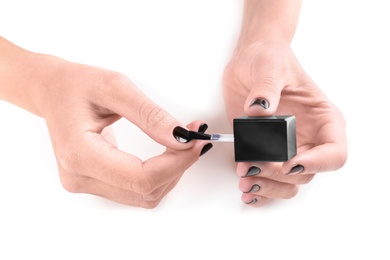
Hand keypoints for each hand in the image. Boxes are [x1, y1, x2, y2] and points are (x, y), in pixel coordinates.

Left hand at [223, 43, 346, 206]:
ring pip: (288, 183)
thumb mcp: (270, 66)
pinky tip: (246, 191)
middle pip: (305, 174)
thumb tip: (259, 109)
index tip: (289, 163)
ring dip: (268, 188)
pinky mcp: (264, 151)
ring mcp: (286, 148)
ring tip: (245, 181)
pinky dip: (259, 189)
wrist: (249, 60)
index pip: (334, 153)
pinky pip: (268, 179)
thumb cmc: (269, 58)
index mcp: (323, 120)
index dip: (316, 164)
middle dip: (279, 176)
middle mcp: (307, 138)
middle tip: (254, 167)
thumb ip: (266, 87)